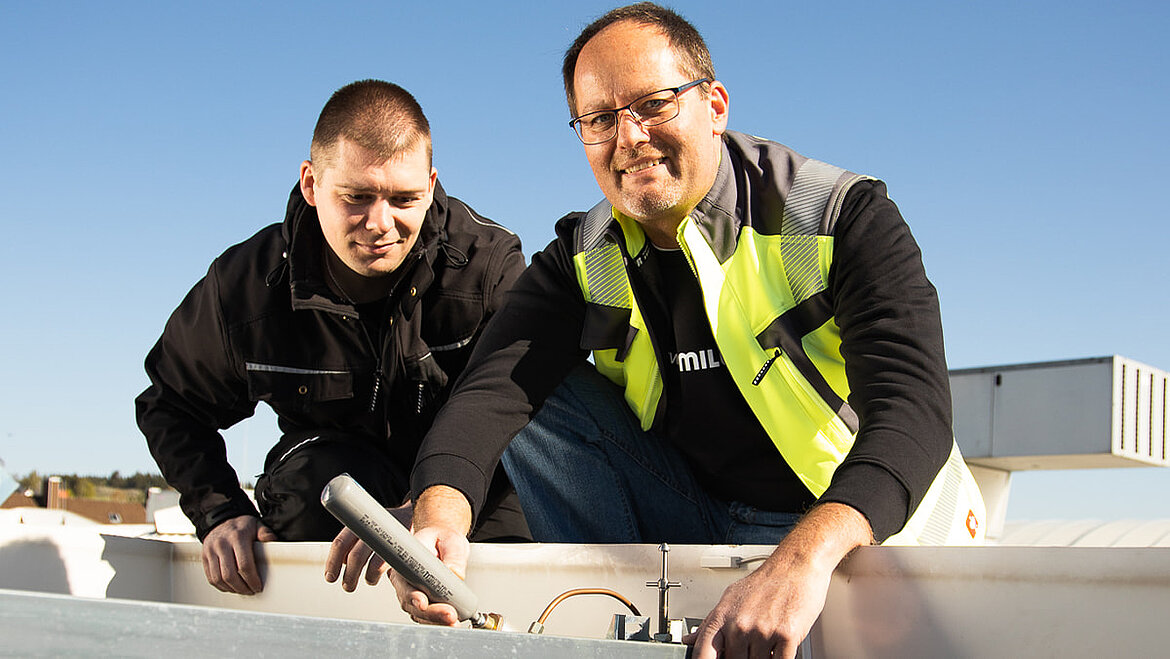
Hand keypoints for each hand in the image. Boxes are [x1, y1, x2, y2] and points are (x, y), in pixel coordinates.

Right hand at [201, 514, 276, 594]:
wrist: (220, 520)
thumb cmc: (241, 526)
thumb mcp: (256, 525)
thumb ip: (265, 533)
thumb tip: (273, 541)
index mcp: (237, 537)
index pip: (244, 565)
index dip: (252, 579)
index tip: (258, 586)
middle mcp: (221, 544)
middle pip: (230, 575)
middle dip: (242, 588)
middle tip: (251, 591)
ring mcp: (210, 551)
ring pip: (218, 579)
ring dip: (231, 589)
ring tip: (242, 590)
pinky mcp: (204, 557)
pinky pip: (210, 578)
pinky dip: (221, 586)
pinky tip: (231, 587)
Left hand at [323, 500, 413, 590]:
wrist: (411, 513)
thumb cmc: (384, 525)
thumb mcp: (366, 527)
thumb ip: (353, 541)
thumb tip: (341, 562)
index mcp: (358, 523)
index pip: (340, 543)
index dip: (332, 562)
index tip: (330, 577)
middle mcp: (371, 528)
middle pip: (355, 556)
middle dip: (349, 575)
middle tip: (347, 586)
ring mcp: (386, 536)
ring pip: (372, 562)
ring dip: (364, 577)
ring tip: (362, 583)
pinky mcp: (399, 545)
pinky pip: (385, 565)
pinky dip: (376, 574)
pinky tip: (374, 576)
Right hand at [389, 525, 469, 625]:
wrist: (444, 542)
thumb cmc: (442, 538)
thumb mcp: (450, 541)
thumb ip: (453, 556)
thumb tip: (456, 574)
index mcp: (405, 561)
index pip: (404, 582)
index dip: (412, 595)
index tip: (422, 602)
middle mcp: (405, 580)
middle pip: (410, 602)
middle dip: (430, 612)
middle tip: (449, 614)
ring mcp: (412, 592)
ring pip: (418, 613)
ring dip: (435, 620)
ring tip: (453, 620)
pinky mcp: (424, 601)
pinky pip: (427, 616)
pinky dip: (438, 621)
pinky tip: (451, 622)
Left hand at [684, 503, 871, 658]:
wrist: (795, 565)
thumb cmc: (765, 582)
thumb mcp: (731, 597)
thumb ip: (711, 621)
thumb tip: (691, 639)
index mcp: (723, 616)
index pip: (703, 652)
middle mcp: (740, 624)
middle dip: (742, 658)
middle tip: (749, 648)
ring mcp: (763, 631)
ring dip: (763, 658)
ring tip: (767, 644)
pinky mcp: (787, 635)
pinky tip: (778, 650)